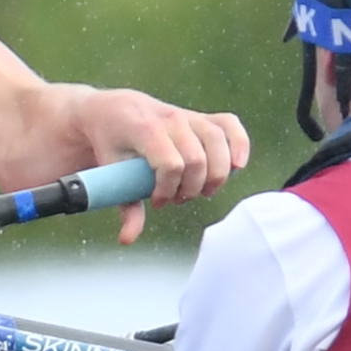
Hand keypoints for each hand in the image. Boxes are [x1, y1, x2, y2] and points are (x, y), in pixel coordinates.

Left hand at [77, 90, 251, 243]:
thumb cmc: (112, 144)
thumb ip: (125, 205)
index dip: (167, 189)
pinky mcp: (202, 117)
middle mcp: (169, 119)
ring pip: (217, 143)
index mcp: (143, 130)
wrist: (114, 111)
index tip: (156, 200)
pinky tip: (237, 166)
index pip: (170, 164)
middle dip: (190, 188)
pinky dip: (239, 144)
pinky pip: (229, 125)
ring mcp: (187, 115)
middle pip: (197, 159)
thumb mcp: (111, 172)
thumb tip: (127, 240)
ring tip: (202, 190)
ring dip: (216, 175)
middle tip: (177, 198)